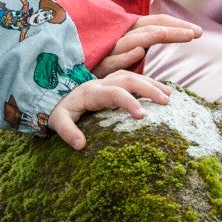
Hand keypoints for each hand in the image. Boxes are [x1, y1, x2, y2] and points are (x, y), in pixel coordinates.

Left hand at [46, 70, 169, 149]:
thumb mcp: (58, 122)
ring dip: (151, 84)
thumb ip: (68, 132)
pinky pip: (132, 77)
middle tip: (165, 102)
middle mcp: (101, 83)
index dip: (129, 102)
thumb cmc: (58, 111)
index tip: (143, 116)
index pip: (114, 93)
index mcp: (90, 92)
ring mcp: (107, 81)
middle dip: (148, 88)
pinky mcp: (112, 82)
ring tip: (169, 96)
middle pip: (128, 79)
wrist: (53, 97)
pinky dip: (148, 82)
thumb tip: (80, 145)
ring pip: (132, 76)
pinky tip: (161, 91)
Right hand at [93, 12, 200, 73]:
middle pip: (148, 29)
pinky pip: (113, 60)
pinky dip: (126, 55)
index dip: (177, 25)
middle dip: (171, 30)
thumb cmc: (103, 65)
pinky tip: (138, 52)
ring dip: (149, 36)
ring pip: (131, 40)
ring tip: (165, 34)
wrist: (74, 78)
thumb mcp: (125, 54)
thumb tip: (162, 40)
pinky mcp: (98, 65)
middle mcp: (120, 38)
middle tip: (193, 34)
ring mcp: (109, 50)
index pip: (157, 23)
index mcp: (130, 34)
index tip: (199, 32)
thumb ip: (141, 46)